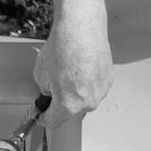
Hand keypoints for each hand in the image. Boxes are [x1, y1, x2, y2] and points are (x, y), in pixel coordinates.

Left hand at [34, 1, 113, 126]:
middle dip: (62, 100)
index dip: (44, 118)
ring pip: (85, 97)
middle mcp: (88, 102)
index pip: (54, 121)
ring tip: (69, 69)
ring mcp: (101, 91)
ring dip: (76, 89)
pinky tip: (80, 65)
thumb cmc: (61, 49)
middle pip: (71, 109)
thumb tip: (50, 93)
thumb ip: (45, 90)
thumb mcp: (40, 74)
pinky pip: (94, 85)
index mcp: (69, 105)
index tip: (41, 115)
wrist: (81, 29)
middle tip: (54, 84)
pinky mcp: (109, 78)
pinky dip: (87, 79)